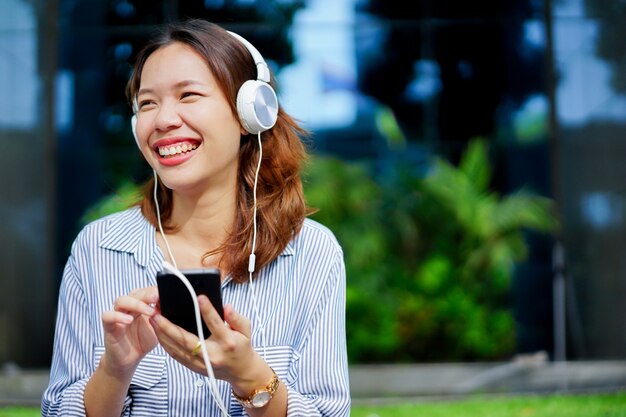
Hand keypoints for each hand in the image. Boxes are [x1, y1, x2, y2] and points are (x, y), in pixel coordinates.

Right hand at [101, 287, 158, 374]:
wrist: (128, 361)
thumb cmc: (142, 342)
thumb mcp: (158, 328)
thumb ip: (162, 317)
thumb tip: (171, 305)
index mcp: (140, 305)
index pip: (146, 292)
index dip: (154, 291)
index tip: (164, 293)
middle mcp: (128, 308)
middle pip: (134, 293)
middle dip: (147, 294)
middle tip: (157, 297)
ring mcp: (117, 316)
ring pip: (121, 301)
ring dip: (136, 304)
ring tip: (150, 312)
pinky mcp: (108, 327)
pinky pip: (107, 316)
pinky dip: (117, 316)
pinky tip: (129, 320)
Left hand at [150, 296, 267, 386]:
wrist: (241, 372)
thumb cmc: (242, 346)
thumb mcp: (246, 329)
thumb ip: (236, 317)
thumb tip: (226, 306)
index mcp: (227, 342)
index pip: (215, 324)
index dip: (207, 310)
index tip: (199, 297)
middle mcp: (212, 353)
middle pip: (187, 339)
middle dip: (169, 326)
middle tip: (157, 313)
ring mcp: (201, 362)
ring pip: (177, 348)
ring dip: (162, 334)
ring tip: (152, 319)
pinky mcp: (194, 367)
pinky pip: (176, 355)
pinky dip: (166, 344)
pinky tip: (158, 333)